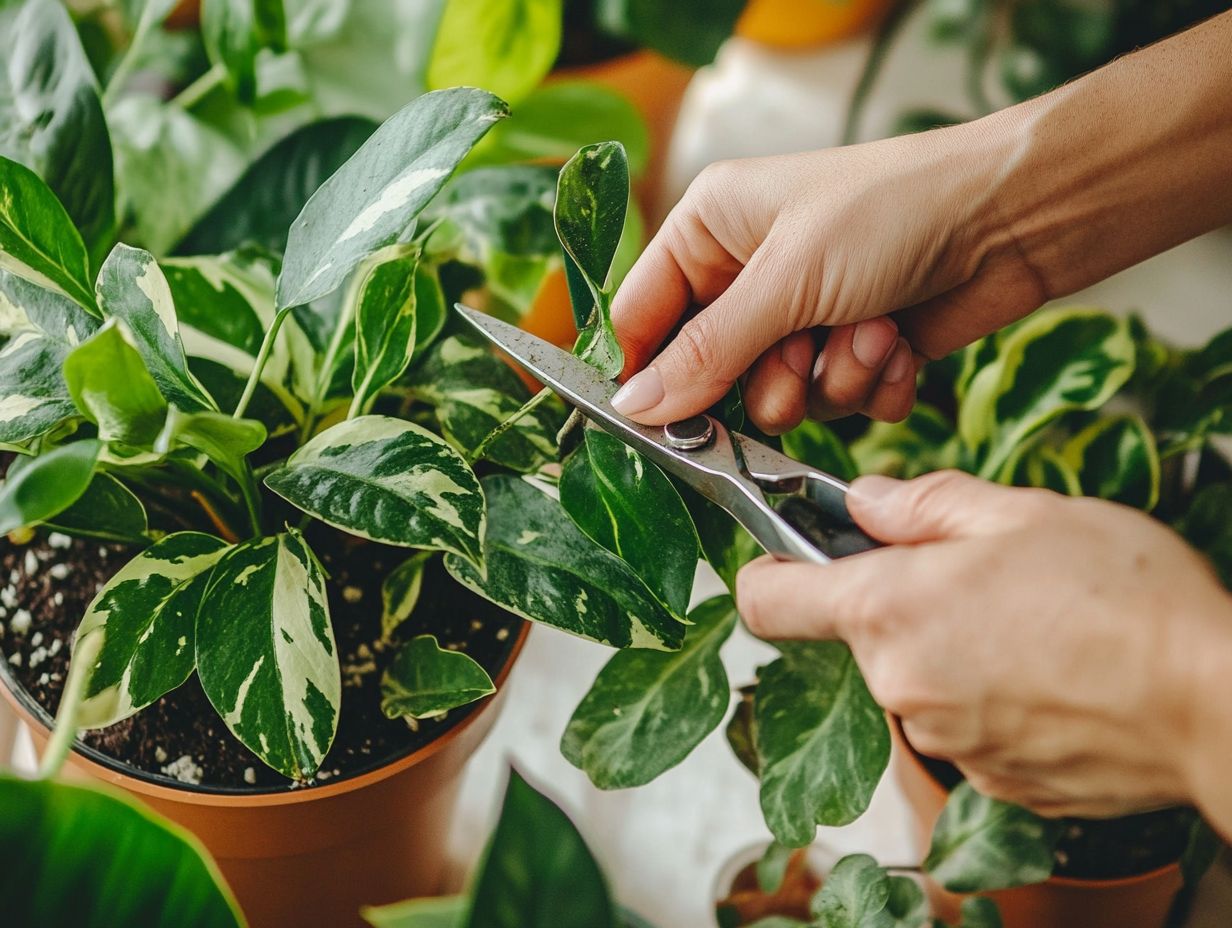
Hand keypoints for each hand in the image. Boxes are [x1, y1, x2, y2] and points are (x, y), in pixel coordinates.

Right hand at [609, 126, 1044, 431]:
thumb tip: (633, 408)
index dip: (644, 374)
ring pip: (778, 399)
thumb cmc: (896, 211)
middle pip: (711, 375)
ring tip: (872, 329)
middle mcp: (749, 275)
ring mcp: (803, 316)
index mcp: (711, 229)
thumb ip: (706, 353)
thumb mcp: (786, 280)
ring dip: (830, 378)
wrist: (1017, 216)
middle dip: (768, 376)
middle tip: (801, 352)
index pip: (640, 317)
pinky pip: (834, 404)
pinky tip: (900, 341)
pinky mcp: (852, 350)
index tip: (653, 426)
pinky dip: (871, 384)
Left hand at [736, 471, 1231, 819]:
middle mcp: (898, 684)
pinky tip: (1051, 674)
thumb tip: (864, 500)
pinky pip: (964, 723)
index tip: (786, 554)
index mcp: (888, 609)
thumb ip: (923, 503)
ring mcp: (943, 741)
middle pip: (860, 633)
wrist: (1214, 703)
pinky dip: (990, 697)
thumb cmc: (1124, 599)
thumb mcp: (1021, 512)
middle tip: (977, 575)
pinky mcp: (989, 780)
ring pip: (917, 677)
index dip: (766, 570)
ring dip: (952, 648)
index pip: (767, 598)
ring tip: (1031, 624)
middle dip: (903, 601)